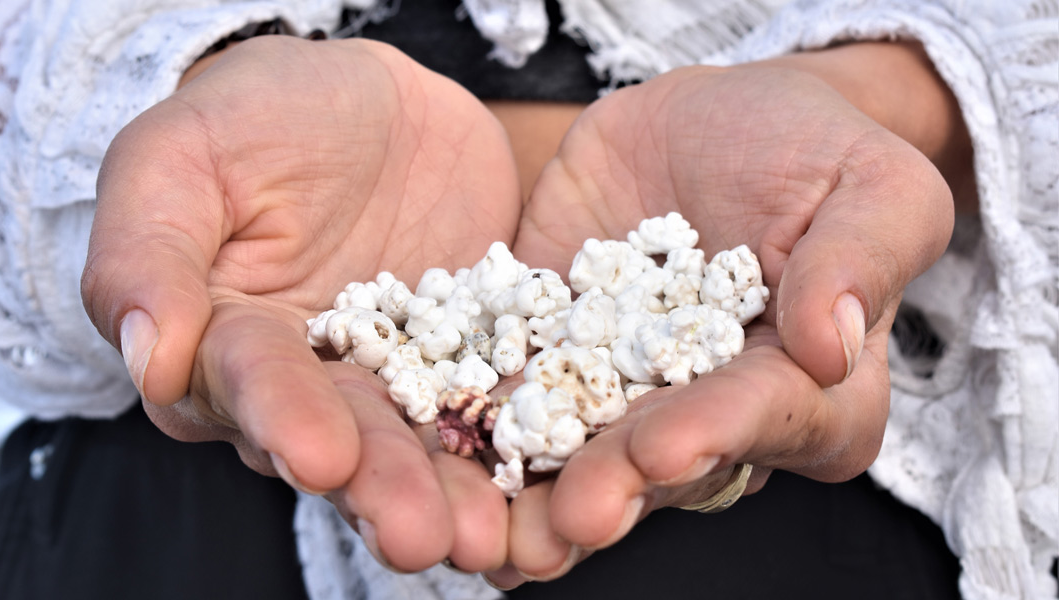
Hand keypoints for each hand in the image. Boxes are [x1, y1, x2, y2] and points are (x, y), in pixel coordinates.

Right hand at [81, 36, 517, 571]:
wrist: (377, 103)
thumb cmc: (261, 115)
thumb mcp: (184, 154)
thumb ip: (150, 250)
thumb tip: (146, 356)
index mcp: (225, 344)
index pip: (249, 386)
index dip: (283, 419)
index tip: (320, 454)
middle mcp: (308, 383)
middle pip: (343, 441)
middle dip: (380, 488)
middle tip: (421, 534)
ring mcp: (394, 380)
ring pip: (420, 445)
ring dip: (451, 495)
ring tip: (486, 537)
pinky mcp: (468, 364)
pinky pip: (495, 405)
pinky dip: (519, 445)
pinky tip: (547, 483)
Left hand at [491, 42, 961, 584]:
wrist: (708, 120)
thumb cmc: (811, 149)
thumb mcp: (871, 183)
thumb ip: (861, 258)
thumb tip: (831, 346)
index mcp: (806, 390)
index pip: (764, 418)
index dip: (715, 433)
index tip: (665, 448)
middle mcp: (711, 411)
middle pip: (663, 459)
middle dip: (613, 488)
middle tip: (567, 520)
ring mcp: (625, 392)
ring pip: (582, 451)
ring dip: (536, 496)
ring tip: (495, 531)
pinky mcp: (554, 357)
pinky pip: (513, 393)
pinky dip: (478, 423)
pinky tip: (441, 456)